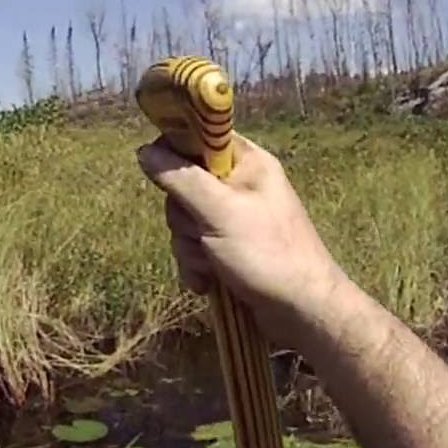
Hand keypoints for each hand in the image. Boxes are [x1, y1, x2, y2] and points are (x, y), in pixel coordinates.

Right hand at [136, 133, 349, 344]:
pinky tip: (208, 282)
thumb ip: (181, 179)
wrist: (302, 310)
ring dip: (190, 249)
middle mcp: (239, 186)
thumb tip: (145, 152)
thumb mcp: (220, 212)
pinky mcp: (228, 248)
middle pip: (182, 186)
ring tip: (212, 266)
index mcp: (246, 162)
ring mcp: (233, 219)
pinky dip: (196, 267)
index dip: (176, 154)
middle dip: (184, 218)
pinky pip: (194, 248)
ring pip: (184, 222)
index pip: (198, 138)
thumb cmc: (267, 253)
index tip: (167, 177)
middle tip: (204, 234)